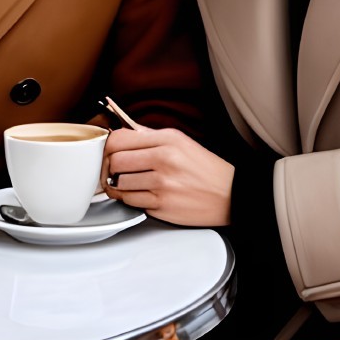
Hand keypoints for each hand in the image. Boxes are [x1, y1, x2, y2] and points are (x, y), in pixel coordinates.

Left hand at [102, 127, 234, 227]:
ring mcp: (163, 185)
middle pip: (114, 162)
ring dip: (119, 186)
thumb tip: (123, 133)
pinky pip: (131, 202)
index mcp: (168, 140)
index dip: (108, 147)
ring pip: (119, 184)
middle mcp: (165, 160)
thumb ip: (150, 136)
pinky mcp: (162, 207)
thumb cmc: (206, 169)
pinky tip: (141, 194)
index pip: (119, 139)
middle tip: (115, 170)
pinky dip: (131, 199)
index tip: (109, 152)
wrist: (231, 195)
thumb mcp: (181, 142)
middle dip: (110, 167)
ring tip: (129, 183)